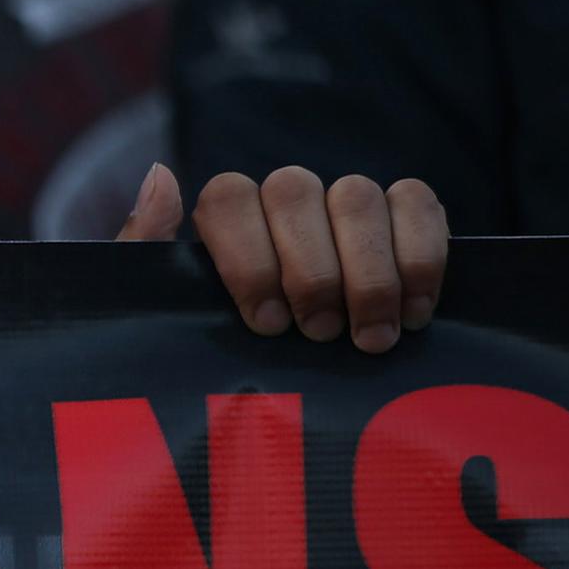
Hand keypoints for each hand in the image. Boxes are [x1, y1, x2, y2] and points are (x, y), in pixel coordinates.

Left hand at [117, 164, 447, 353]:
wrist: (283, 394)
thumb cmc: (216, 353)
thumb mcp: (166, 314)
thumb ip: (147, 245)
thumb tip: (162, 174)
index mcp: (223, 219)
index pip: (226, 196)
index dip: (248, 257)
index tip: (266, 323)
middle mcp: (283, 200)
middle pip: (293, 190)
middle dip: (310, 271)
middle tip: (320, 334)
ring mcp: (344, 204)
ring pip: (357, 195)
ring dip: (369, 273)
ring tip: (369, 339)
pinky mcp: (405, 218)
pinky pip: (419, 204)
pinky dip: (422, 257)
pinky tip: (415, 314)